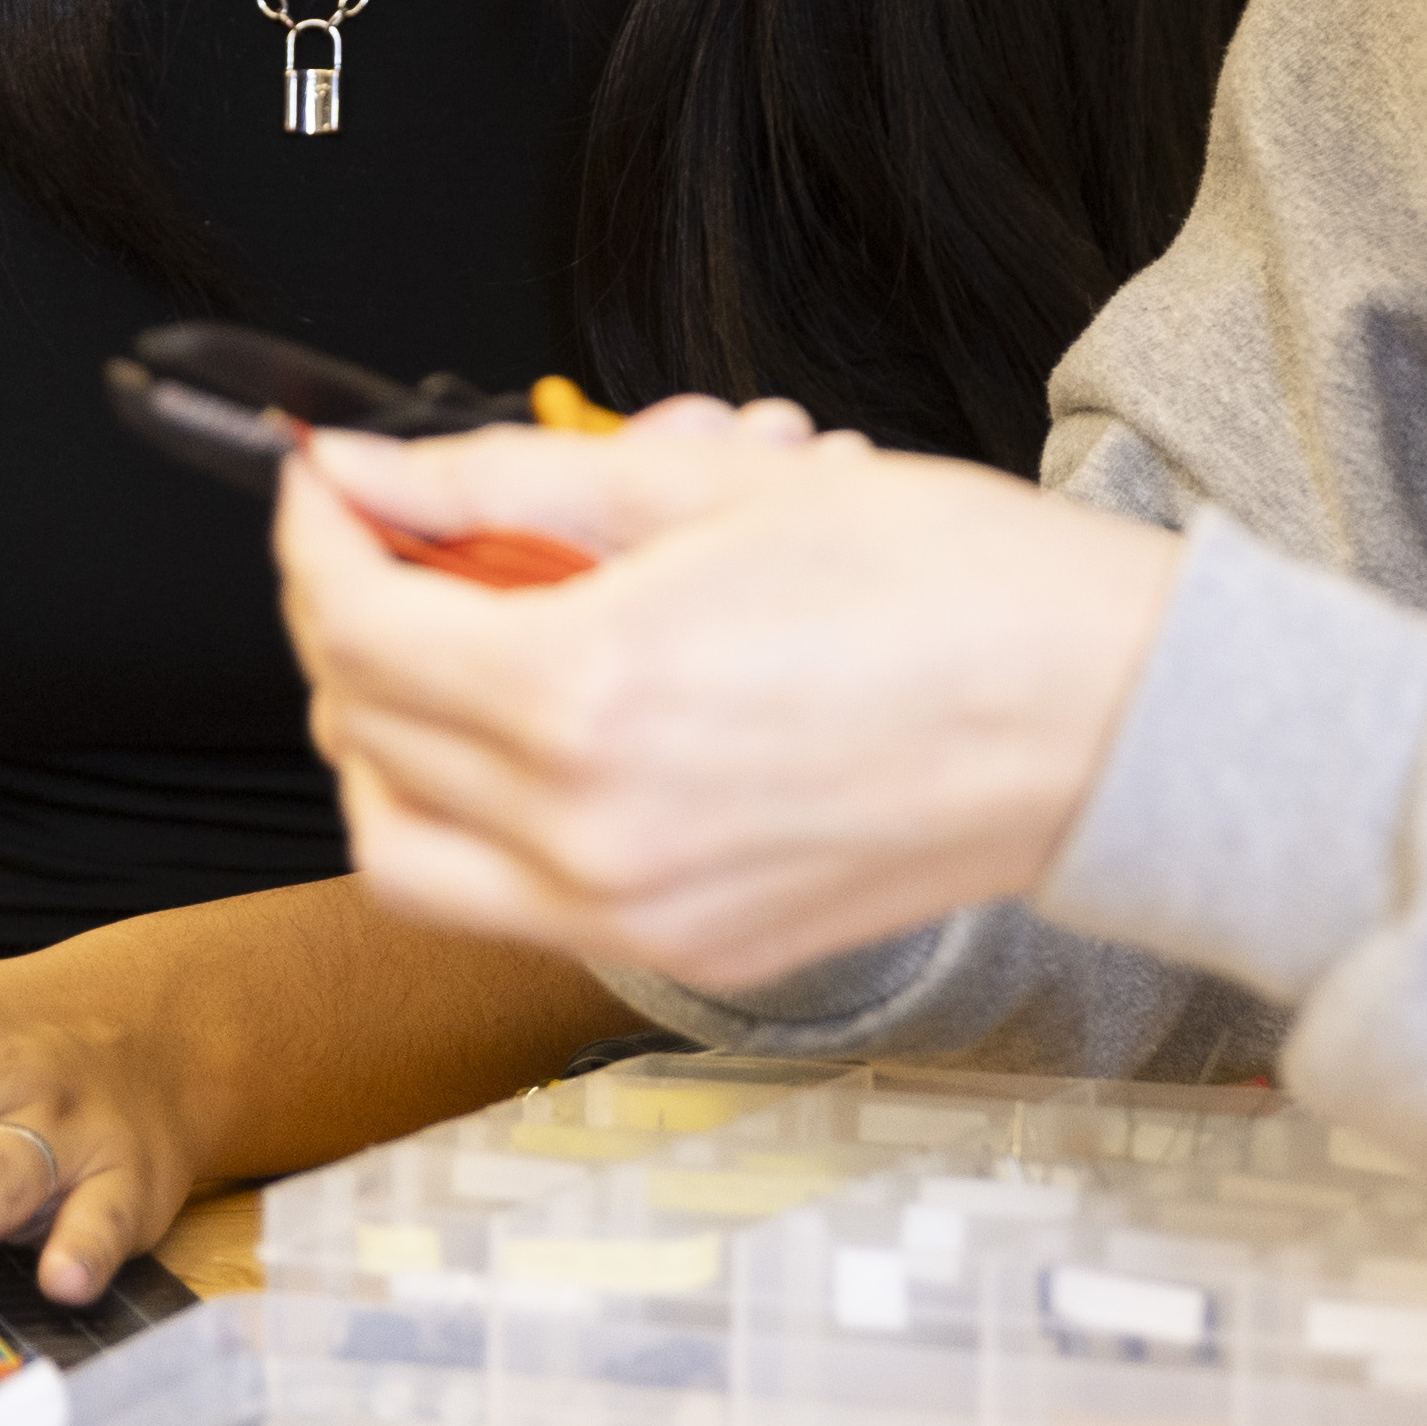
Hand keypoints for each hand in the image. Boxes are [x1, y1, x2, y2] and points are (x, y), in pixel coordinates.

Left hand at [275, 403, 1184, 988]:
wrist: (1107, 718)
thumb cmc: (956, 586)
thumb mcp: (715, 488)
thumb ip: (512, 484)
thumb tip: (376, 471)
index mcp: (588, 697)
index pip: (360, 624)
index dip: (320, 531)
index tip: (330, 476)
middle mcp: (589, 833)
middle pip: (362, 734)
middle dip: (343, 620)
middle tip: (388, 539)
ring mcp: (635, 912)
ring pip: (405, 853)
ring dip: (384, 745)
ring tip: (441, 649)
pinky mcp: (686, 953)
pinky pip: (513, 903)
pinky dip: (477, 821)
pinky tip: (540, 730)